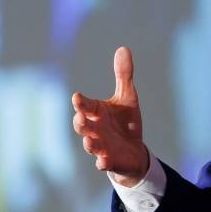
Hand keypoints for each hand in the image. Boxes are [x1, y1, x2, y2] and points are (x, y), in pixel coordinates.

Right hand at [72, 46, 148, 185]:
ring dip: (89, 143)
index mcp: (97, 112)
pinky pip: (103, 163)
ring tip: (90, 142)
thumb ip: (123, 75)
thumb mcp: (127, 97)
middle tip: (81, 118)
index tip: (77, 96)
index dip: (81, 102)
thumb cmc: (125, 122)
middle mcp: (95, 129)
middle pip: (82, 126)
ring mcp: (101, 146)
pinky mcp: (109, 160)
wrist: (133, 150)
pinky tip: (104, 161)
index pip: (86, 106)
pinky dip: (102, 162)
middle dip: (80, 123)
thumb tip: (123, 48)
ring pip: (90, 145)